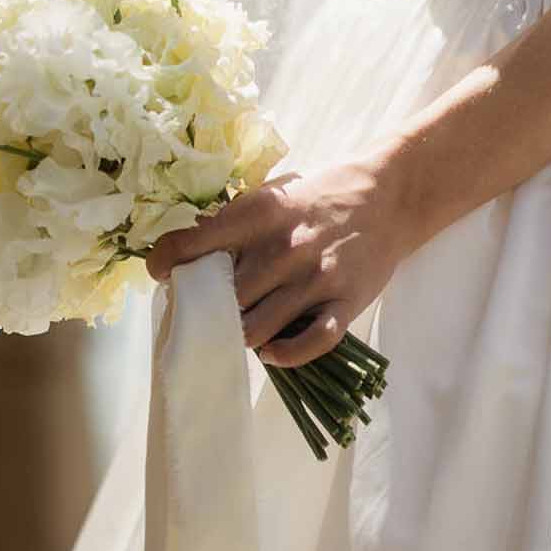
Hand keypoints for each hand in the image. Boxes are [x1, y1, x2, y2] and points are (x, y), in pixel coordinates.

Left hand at [143, 151, 414, 367]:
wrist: (390, 195)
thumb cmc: (324, 196)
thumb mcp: (276, 194)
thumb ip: (238, 222)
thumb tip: (189, 252)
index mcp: (262, 213)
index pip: (198, 243)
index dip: (168, 261)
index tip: (160, 272)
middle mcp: (285, 247)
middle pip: (225, 299)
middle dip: (207, 311)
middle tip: (205, 312)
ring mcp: (317, 278)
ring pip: (258, 328)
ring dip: (242, 336)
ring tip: (239, 330)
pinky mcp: (346, 303)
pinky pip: (308, 344)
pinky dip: (284, 356)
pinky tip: (272, 351)